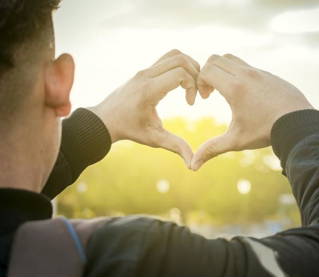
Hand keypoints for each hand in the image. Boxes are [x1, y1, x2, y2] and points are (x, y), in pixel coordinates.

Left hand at [89, 50, 199, 167]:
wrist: (104, 120)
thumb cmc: (129, 130)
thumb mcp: (153, 139)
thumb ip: (175, 146)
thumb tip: (192, 164)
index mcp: (149, 90)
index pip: (180, 73)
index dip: (193, 86)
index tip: (190, 103)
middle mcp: (146, 75)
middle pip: (180, 58)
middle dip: (196, 73)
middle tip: (197, 92)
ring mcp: (144, 70)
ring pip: (174, 54)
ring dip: (189, 66)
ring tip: (192, 85)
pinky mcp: (144, 70)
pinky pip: (167, 58)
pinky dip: (180, 66)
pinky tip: (181, 84)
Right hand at [192, 54, 312, 170]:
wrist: (299, 124)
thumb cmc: (265, 133)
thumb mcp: (236, 141)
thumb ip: (212, 149)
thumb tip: (192, 166)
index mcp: (235, 88)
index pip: (206, 70)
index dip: (199, 82)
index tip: (205, 98)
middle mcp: (246, 74)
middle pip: (216, 59)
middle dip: (208, 73)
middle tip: (211, 92)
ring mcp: (259, 72)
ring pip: (232, 58)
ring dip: (223, 70)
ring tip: (226, 91)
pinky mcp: (269, 74)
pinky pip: (248, 65)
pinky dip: (238, 73)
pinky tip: (245, 95)